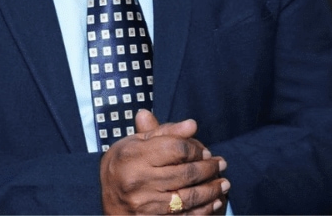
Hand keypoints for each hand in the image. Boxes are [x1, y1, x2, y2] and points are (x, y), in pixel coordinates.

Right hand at [100, 110, 230, 214]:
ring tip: (224, 184)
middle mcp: (135, 181)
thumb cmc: (125, 164)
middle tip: (222, 164)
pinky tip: (214, 202)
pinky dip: (202, 210)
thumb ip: (165, 132)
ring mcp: (141, 205)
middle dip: (209, 169)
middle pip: (186, 174)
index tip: (206, 151)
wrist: (107, 200)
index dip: (196, 149)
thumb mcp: (137, 143)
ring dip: (211, 191)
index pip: (176, 149)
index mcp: (132, 156)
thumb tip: (193, 124)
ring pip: (187, 198)